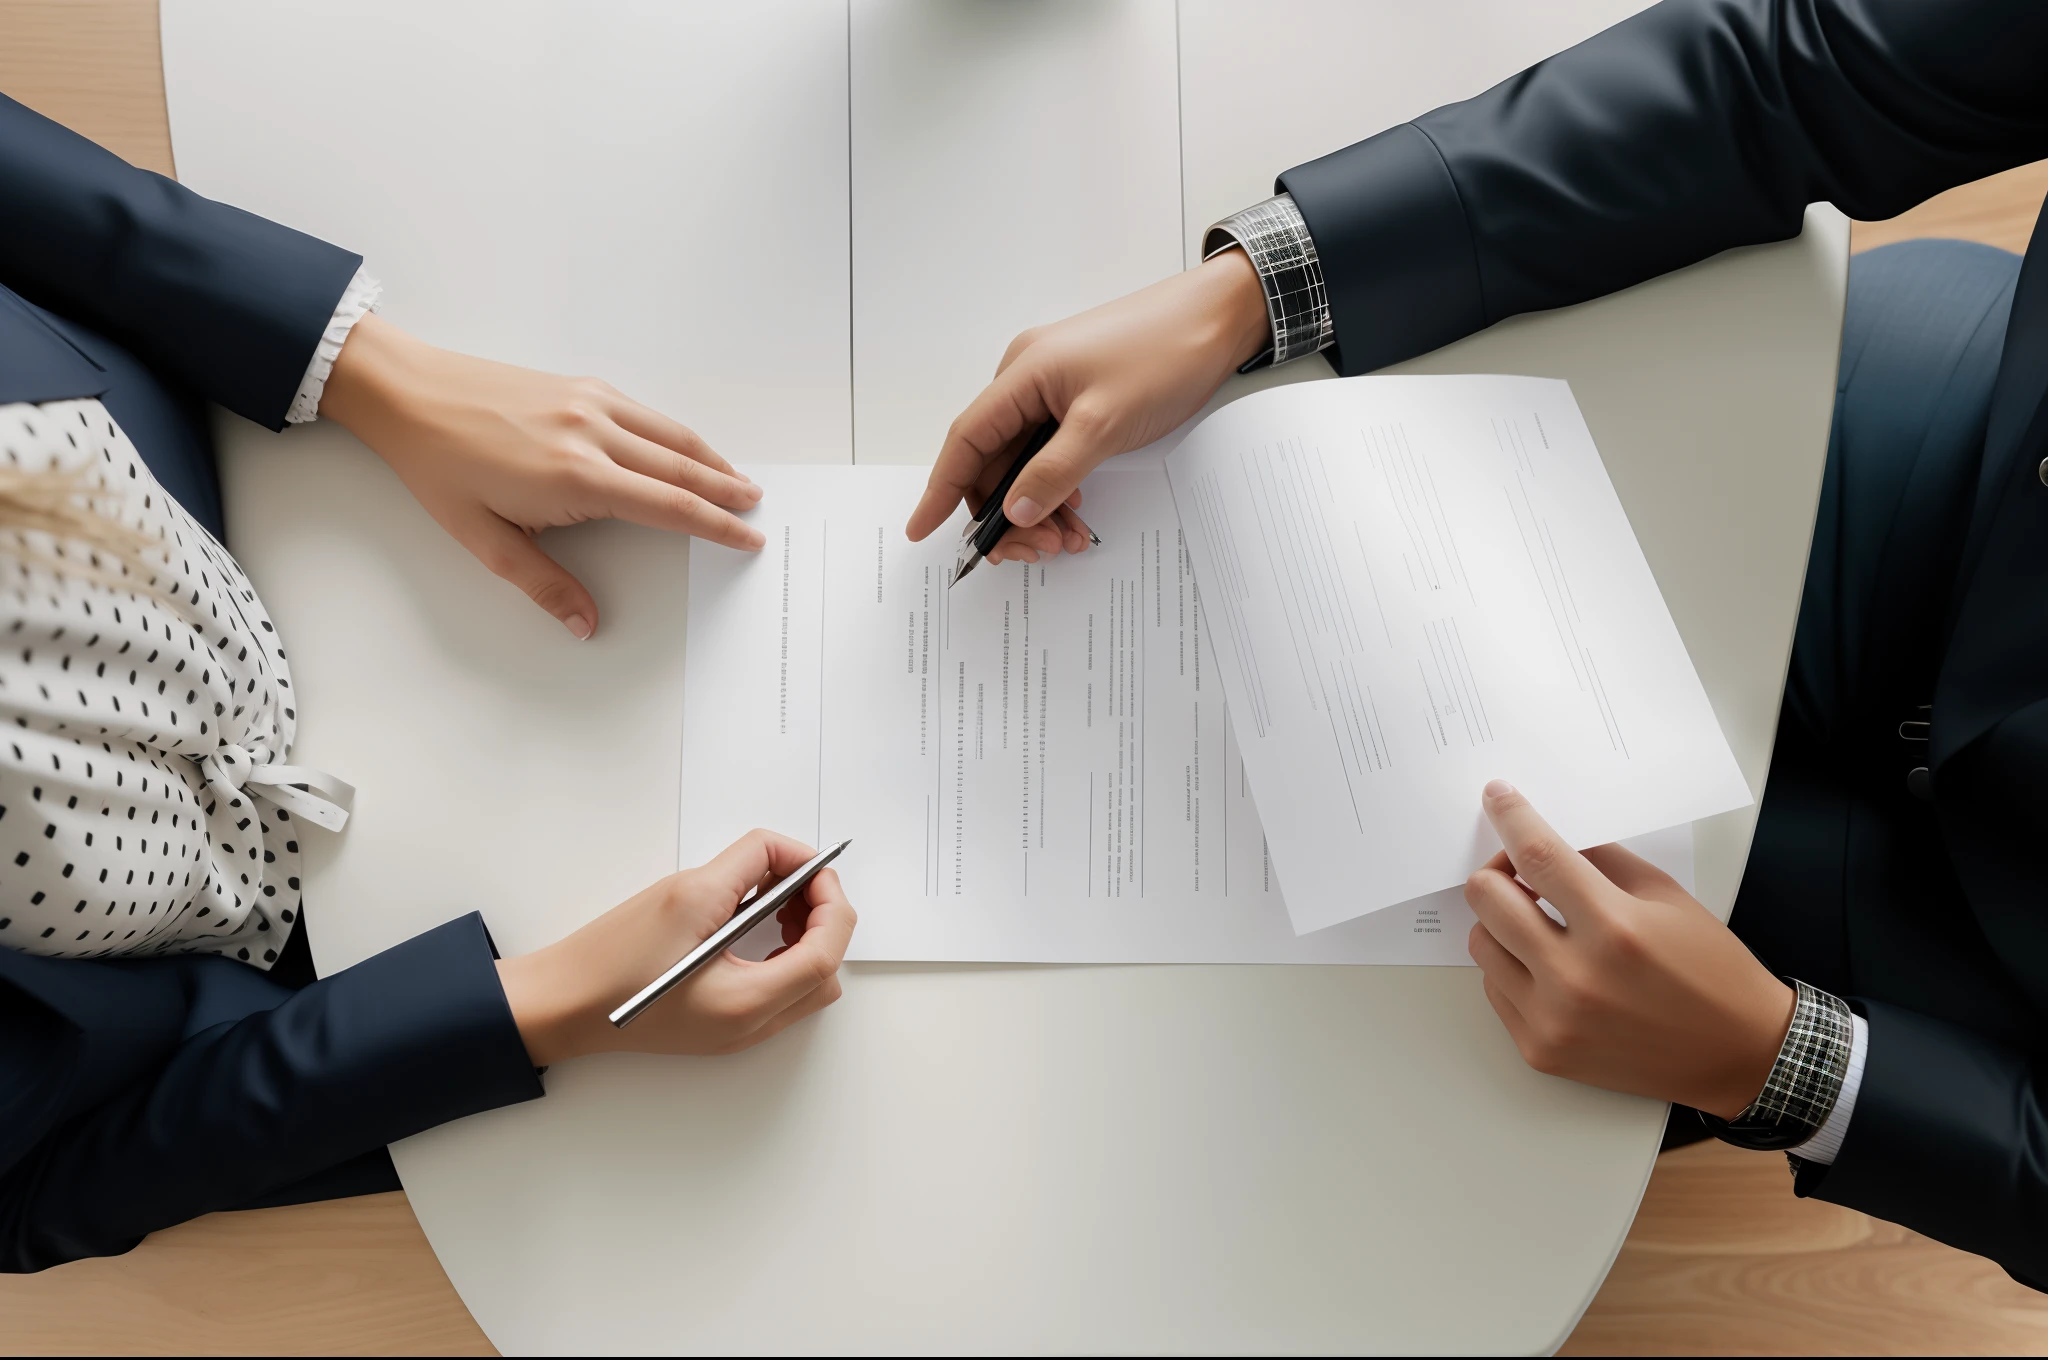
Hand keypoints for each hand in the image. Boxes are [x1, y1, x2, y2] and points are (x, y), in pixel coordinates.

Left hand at [319, 314, 764, 639]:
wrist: (407, 394)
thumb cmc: (438, 465)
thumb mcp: (483, 539)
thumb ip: (542, 583)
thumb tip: (584, 623)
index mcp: (576, 478)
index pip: (668, 506)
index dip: (715, 526)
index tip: (746, 538)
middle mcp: (594, 435)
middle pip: (681, 468)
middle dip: (726, 491)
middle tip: (758, 510)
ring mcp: (590, 404)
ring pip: (671, 435)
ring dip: (710, 460)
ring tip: (738, 480)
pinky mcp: (580, 387)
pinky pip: (646, 414)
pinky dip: (677, 434)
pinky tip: (686, 448)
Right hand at [494, 829, 856, 1064]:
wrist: (562, 1005)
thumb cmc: (612, 960)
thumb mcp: (688, 895)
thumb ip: (747, 866)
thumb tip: (783, 851)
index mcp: (746, 1004)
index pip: (825, 954)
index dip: (830, 903)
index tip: (816, 869)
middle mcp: (751, 1028)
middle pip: (824, 971)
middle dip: (822, 917)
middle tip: (796, 878)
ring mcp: (738, 1031)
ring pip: (806, 981)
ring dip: (804, 934)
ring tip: (773, 897)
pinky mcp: (722, 1023)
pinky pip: (777, 987)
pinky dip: (781, 950)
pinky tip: (753, 919)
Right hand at [906, 248, 1269, 563]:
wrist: (1221, 318)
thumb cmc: (1165, 353)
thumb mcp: (1104, 423)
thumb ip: (1055, 471)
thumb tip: (1014, 510)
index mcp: (1022, 375)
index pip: (965, 440)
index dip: (941, 489)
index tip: (922, 530)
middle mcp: (1028, 378)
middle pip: (993, 458)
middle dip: (1006, 512)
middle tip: (1034, 551)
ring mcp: (1055, 386)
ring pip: (1024, 459)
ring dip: (1036, 504)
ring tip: (1067, 538)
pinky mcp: (1080, 396)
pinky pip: (1050, 448)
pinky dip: (1058, 485)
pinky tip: (1078, 510)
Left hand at [1464, 781, 1793, 1118]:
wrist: (1738, 1055)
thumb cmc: (1710, 971)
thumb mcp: (1666, 898)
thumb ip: (1602, 861)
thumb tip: (1548, 833)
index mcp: (1616, 928)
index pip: (1538, 856)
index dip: (1511, 818)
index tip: (1497, 797)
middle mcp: (1576, 977)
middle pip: (1487, 898)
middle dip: (1497, 871)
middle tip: (1521, 872)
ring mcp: (1552, 1019)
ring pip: (1481, 942)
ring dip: (1503, 923)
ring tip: (1540, 924)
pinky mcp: (1540, 1050)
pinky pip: (1494, 988)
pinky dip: (1512, 966)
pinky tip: (1547, 965)